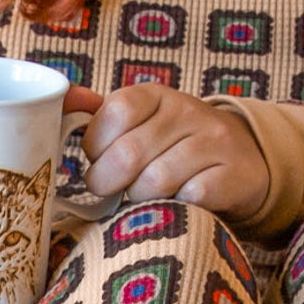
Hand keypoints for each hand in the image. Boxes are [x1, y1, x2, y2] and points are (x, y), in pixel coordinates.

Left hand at [82, 85, 270, 222]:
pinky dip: (174, 209)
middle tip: (113, 190)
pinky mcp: (234, 176)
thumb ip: (100, 119)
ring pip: (155, 181)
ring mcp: (215, 142)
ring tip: (144, 198)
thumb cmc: (173, 147)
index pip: (114, 113)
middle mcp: (188, 111)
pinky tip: (175, 204)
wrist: (243, 162)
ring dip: (140, 199)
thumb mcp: (140, 124)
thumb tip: (60, 100)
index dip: (97, 147)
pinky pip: (189, 198)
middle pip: (128, 154)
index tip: (100, 160)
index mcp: (155, 95)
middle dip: (108, 182)